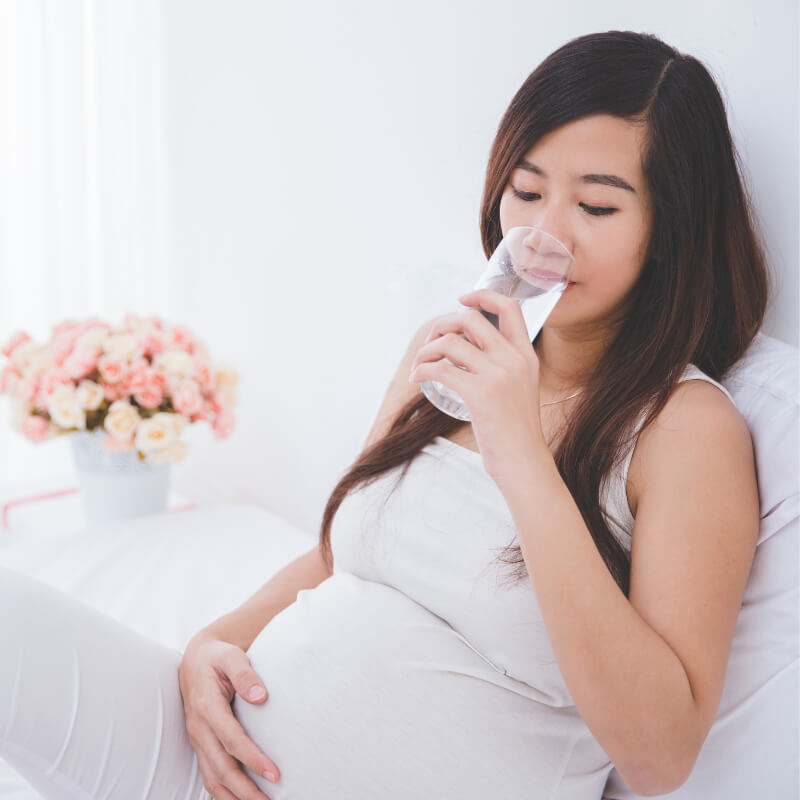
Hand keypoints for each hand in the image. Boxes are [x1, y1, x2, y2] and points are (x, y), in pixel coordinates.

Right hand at [179, 632, 279, 799]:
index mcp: (207, 706)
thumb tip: (261, 696)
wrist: (196, 658)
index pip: (231, 740)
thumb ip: (245, 674)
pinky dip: (223, 792)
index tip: (275, 774)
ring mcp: (197, 739)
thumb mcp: (231, 656)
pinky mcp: (201, 744)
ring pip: (212, 778)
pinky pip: (209, 774)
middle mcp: (198, 728)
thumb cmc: (217, 657)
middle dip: (245, 790)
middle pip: (221, 768)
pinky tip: (240, 799)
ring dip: (234, 797)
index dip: (252, 759)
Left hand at [408, 290, 547, 488]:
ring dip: (426, 350)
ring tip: (419, 366)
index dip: (483, 295)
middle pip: (470, 319)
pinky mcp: (481, 394)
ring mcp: (498, 375)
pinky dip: (422, 370)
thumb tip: (467, 352)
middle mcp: (514, 359)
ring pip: (450, 342)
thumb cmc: (516, 431)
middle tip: (431, 343)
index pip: (509, 308)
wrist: (524, 462)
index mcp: (526, 355)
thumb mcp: (520, 389)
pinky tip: (417, 379)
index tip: (462, 298)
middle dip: (442, 325)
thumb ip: (504, 368)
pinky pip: (440, 369)